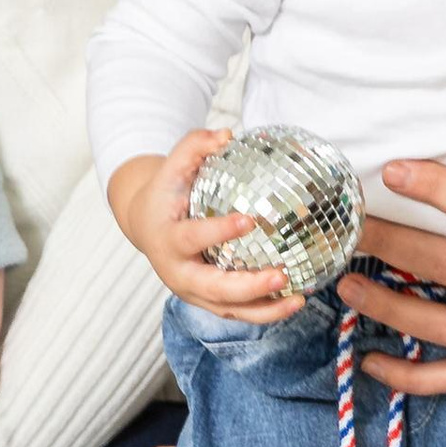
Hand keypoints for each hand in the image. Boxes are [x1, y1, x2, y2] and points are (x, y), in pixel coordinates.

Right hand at [110, 127, 300, 323]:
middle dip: (248, 287)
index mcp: (167, 240)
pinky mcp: (207, 301)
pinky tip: (294, 301)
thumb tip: (227, 134)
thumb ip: (194, 145)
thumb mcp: (171, 166)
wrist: (146, 224)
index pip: (192, 238)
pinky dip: (265, 311)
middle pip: (213, 288)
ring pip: (228, 310)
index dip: (218, 232)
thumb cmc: (165, 192)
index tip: (248, 221)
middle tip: (281, 274)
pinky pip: (237, 312)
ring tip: (299, 299)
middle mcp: (177, 273)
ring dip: (264, 309)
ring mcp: (192, 292)